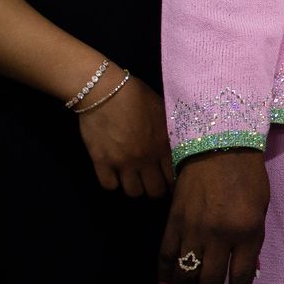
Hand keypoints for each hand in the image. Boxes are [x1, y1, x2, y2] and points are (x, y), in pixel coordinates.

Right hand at [75, 70, 173, 196]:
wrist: (106, 91)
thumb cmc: (138, 97)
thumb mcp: (164, 112)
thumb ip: (171, 133)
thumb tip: (182, 144)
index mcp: (164, 145)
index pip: (175, 178)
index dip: (174, 183)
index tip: (171, 181)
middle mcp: (146, 158)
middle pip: (155, 191)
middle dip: (156, 189)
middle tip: (153, 182)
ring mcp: (123, 162)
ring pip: (133, 192)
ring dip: (135, 187)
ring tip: (134, 179)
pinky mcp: (101, 162)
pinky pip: (109, 186)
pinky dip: (112, 183)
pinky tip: (115, 174)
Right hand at [160, 150, 269, 283]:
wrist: (220, 145)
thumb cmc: (249, 177)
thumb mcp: (261, 209)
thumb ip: (253, 242)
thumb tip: (247, 273)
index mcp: (247, 232)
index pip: (239, 278)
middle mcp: (219, 235)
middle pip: (209, 281)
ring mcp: (193, 228)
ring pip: (185, 272)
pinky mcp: (174, 220)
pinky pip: (166, 253)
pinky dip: (164, 274)